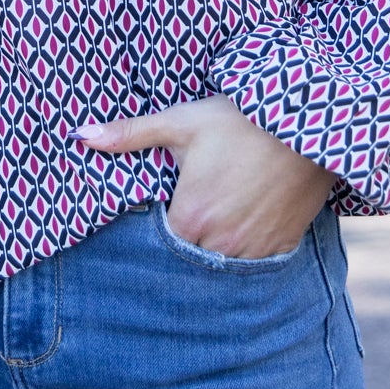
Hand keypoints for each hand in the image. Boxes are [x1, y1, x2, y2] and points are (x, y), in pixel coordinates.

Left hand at [74, 95, 334, 258]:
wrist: (308, 121)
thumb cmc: (239, 120)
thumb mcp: (181, 122)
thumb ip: (130, 134)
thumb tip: (81, 134)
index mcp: (189, 219)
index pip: (157, 247)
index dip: (154, 235)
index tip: (158, 219)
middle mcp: (219, 245)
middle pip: (188, 261)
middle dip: (183, 247)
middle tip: (187, 224)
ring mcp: (253, 251)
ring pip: (222, 268)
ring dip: (213, 253)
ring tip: (212, 229)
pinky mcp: (282, 247)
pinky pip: (256, 266)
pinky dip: (245, 254)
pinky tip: (241, 232)